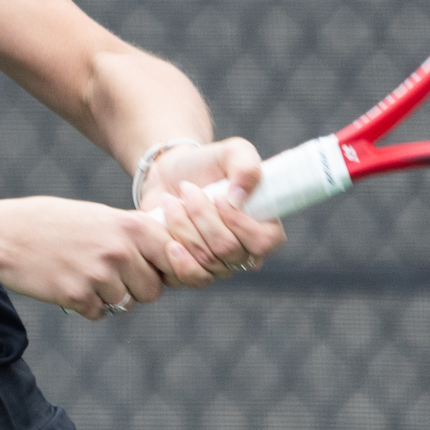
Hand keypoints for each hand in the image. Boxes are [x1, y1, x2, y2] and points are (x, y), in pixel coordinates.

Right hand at [0, 196, 179, 320]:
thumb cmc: (54, 222)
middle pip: (153, 290)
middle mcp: (121, 250)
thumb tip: (172, 257)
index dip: (167, 269)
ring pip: (126, 304)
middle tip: (111, 276)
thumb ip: (134, 234)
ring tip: (84, 275)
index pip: (175, 258)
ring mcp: (100, 275)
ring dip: (109, 297)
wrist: (5, 234)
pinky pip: (99, 313)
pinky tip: (68, 284)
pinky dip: (87, 305)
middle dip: (136, 289)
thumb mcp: (101, 216)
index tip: (154, 271)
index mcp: (132, 226)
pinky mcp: (78, 296)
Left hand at [139, 139, 286, 286]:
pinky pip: (186, 278)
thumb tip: (238, 198)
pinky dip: (173, 255)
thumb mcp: (233, 151)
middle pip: (227, 250)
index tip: (219, 197)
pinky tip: (166, 235)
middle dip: (202, 216)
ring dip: (183, 228)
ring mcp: (217, 268)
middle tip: (187, 189)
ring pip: (205, 262)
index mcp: (264, 228)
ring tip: (171, 202)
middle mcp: (243, 254)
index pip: (264, 242)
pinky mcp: (189, 274)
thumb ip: (247, 167)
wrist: (171, 175)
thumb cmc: (209, 163)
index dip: (240, 223)